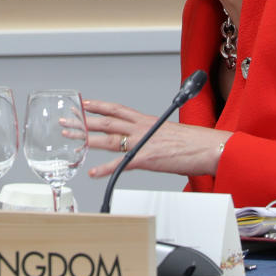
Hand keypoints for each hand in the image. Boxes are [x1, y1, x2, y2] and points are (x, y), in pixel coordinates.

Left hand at [80, 99, 231, 178]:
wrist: (210, 148)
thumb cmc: (194, 143)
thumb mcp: (168, 132)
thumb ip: (152, 134)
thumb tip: (145, 139)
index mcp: (146, 120)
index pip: (116, 109)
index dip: (97, 105)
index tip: (82, 103)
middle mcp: (141, 128)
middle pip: (106, 121)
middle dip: (83, 120)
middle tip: (65, 119)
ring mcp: (142, 143)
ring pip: (108, 138)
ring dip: (86, 139)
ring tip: (70, 138)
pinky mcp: (146, 159)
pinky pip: (121, 164)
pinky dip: (105, 169)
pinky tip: (92, 172)